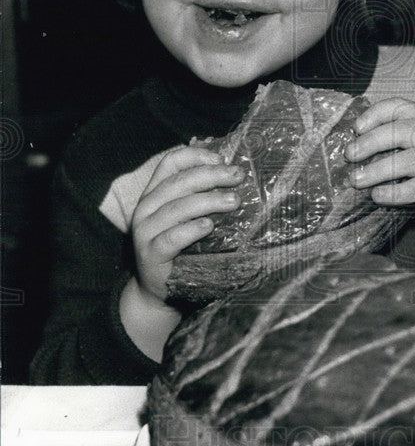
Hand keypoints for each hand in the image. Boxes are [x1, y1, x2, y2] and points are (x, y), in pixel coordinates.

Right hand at [130, 145, 242, 300]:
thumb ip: (200, 194)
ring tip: (234, 202)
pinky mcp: (151, 255)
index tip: (221, 158)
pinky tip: (209, 226)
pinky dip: (191, 230)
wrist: (158, 289)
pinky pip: (171, 238)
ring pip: (177, 208)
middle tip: (237, 177)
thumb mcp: (187, 217)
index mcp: (155, 193)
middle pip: (178, 182)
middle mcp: (146, 208)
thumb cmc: (180, 247)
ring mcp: (145, 232)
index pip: (170, 163)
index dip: (195, 156)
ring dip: (208, 201)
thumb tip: (229, 169)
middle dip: (211, 175)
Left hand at [345, 98, 414, 234]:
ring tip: (356, 180)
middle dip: (371, 142)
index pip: (400, 107)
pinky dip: (393, 192)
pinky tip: (377, 196)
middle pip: (401, 131)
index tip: (356, 128)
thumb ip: (394, 146)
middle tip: (350, 155)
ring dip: (377, 170)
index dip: (375, 114)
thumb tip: (353, 148)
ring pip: (406, 161)